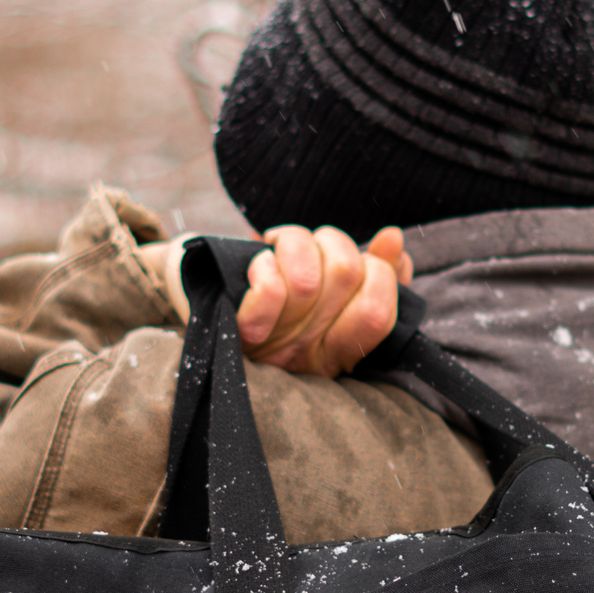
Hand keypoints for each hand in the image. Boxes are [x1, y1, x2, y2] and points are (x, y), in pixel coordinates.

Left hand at [236, 225, 412, 376]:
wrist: (200, 310)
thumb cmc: (269, 301)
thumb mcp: (327, 293)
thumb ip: (371, 273)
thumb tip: (393, 238)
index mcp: (337, 351)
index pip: (379, 314)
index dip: (379, 273)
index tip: (358, 261)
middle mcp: (308, 354)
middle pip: (347, 276)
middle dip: (334, 244)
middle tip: (313, 250)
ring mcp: (273, 345)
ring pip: (308, 279)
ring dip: (296, 245)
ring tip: (281, 248)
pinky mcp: (237, 330)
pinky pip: (270, 290)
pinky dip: (266, 265)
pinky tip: (259, 260)